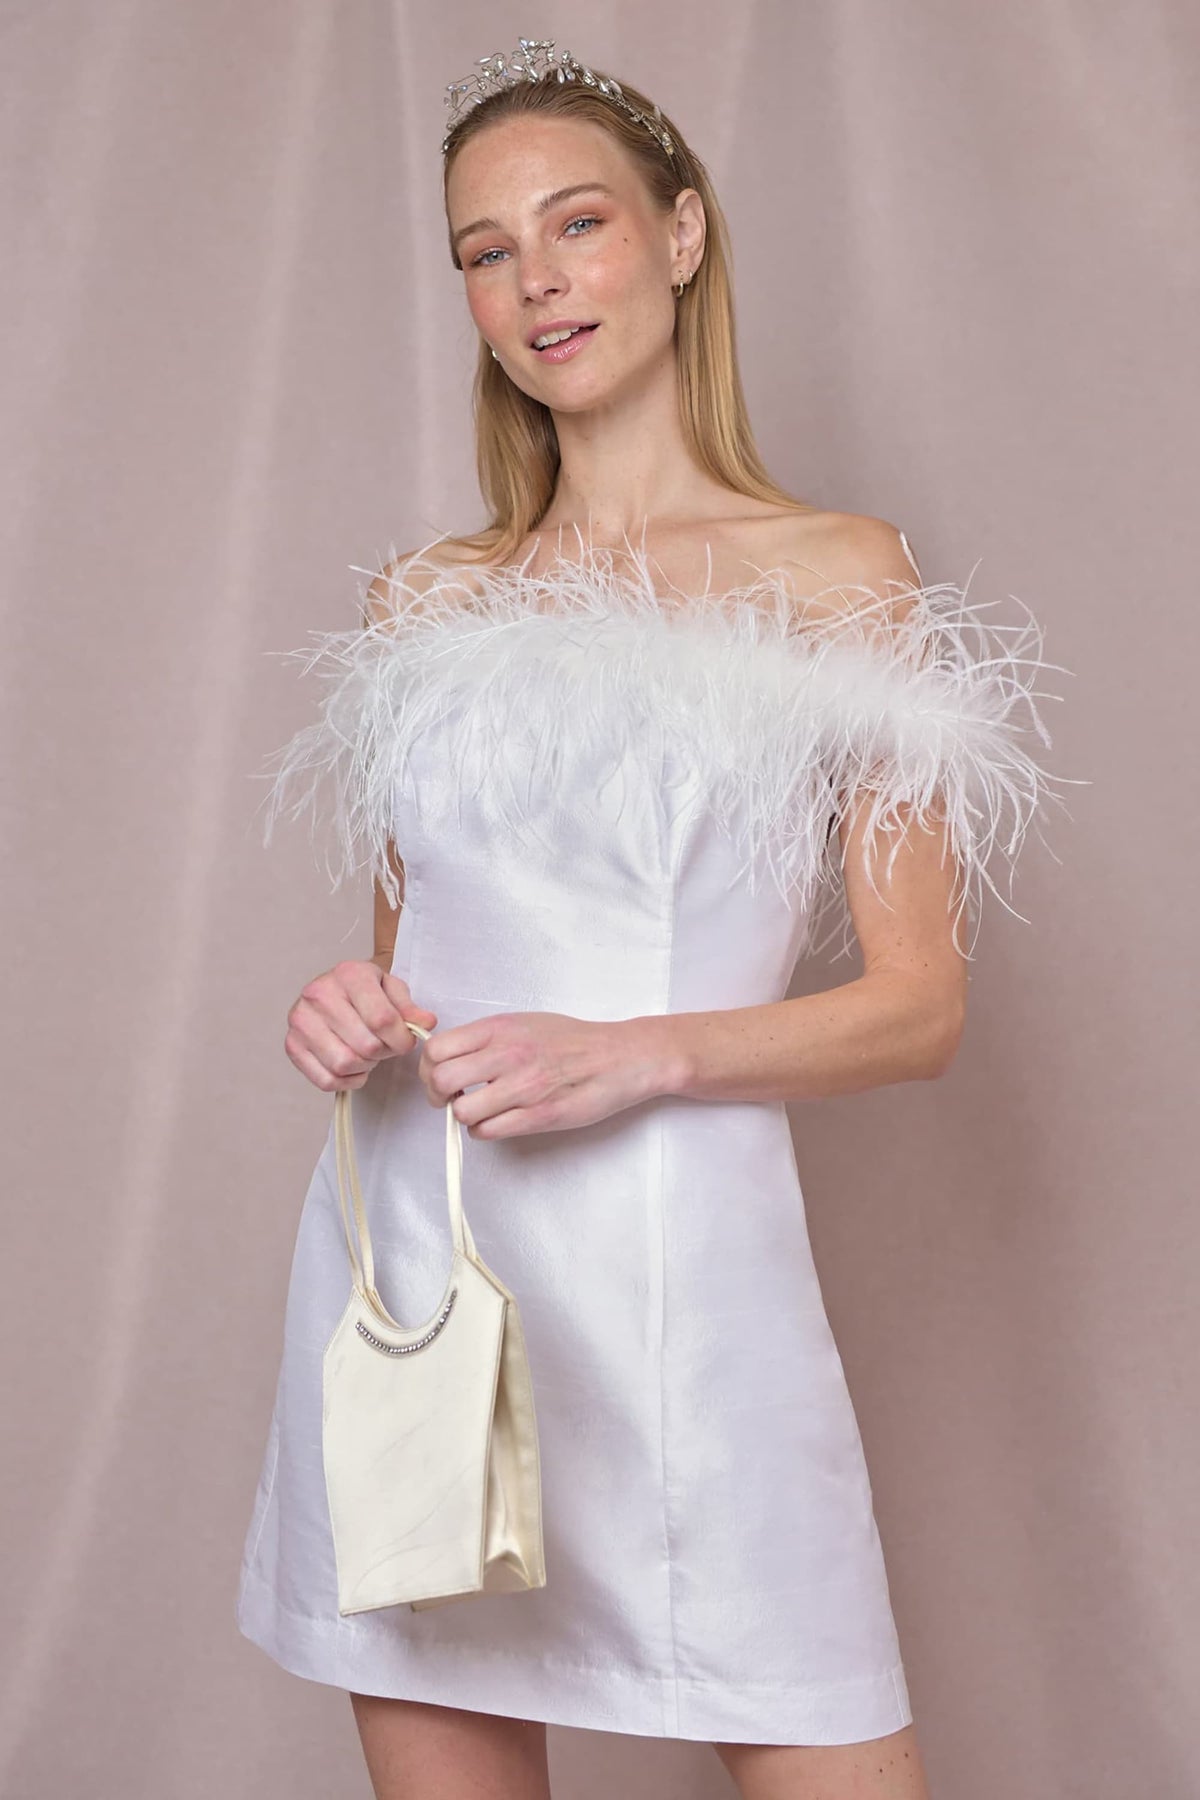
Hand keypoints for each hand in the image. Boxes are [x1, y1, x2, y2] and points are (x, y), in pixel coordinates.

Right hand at [285, 959, 438, 1091]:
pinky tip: (353, 1067)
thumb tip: (426, 1023)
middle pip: (365, 1045)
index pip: (382, 1019)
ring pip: (344, 1064)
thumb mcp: (392, 989)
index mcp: (348, 974)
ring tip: (368, 1054)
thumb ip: (409, 1008)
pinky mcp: (292, 1044)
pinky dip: (346, 1081)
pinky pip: (325, 1080)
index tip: (406, 1042)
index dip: (401, 1039)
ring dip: (364, 1067)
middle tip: (385, 1047)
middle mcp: (318, 994)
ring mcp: (301, 1020)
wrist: (338, 988)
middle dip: (383, 1053)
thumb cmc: (367, 991)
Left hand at [415, 1011, 662, 1139]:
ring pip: (462, 1111)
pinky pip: (488, 1131)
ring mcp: (523, 1087)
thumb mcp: (524, 1023)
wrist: (620, 1057)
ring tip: (480, 1111)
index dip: (430, 1068)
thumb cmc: (573, 1040)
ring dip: (464, 1116)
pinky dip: (485, 1131)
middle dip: (438, 1095)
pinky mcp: (539, 1116)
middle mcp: (507, 1054)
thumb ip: (487, 1038)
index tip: (439, 1076)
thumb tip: (449, 1056)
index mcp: (500, 1028)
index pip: (438, 1049)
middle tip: (452, 1098)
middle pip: (441, 1081)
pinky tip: (498, 1121)